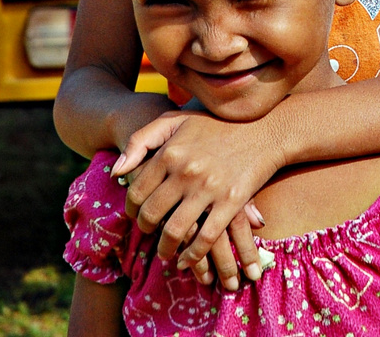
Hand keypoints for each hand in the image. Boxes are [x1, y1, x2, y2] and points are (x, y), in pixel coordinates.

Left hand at [114, 110, 283, 286]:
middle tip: (149, 233)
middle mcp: (186, 171)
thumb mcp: (176, 121)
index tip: (136, 214)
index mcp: (170, 152)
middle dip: (146, 230)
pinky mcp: (231, 202)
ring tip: (166, 252)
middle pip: (152, 214)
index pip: (137, 191)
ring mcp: (209, 188)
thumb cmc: (216, 124)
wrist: (263, 128)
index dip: (131, 209)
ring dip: (165, 248)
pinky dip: (193, 255)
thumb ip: (141, 141)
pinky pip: (206, 238)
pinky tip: (187, 259)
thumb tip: (117, 172)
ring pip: (175, 231)